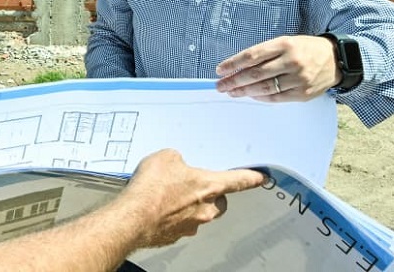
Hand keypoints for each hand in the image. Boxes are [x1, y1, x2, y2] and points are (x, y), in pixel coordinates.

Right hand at [121, 149, 264, 247]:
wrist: (132, 219)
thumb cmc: (150, 190)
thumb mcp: (165, 157)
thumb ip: (178, 158)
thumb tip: (177, 164)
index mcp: (208, 186)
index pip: (238, 181)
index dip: (251, 178)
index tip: (261, 178)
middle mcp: (205, 209)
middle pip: (218, 201)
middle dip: (209, 193)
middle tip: (190, 183)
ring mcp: (192, 225)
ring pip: (199, 213)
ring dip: (189, 205)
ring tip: (166, 195)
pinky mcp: (176, 235)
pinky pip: (181, 223)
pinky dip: (173, 216)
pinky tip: (158, 207)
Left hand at [214, 35, 339, 101]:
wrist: (336, 59)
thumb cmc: (305, 49)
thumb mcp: (286, 42)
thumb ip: (265, 53)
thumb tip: (239, 67)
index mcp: (285, 44)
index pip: (252, 55)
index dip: (234, 63)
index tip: (220, 69)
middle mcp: (291, 61)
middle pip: (255, 74)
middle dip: (234, 80)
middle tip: (220, 85)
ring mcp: (298, 79)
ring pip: (264, 88)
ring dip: (244, 91)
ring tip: (232, 92)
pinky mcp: (303, 93)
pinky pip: (276, 98)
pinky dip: (261, 97)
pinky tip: (250, 95)